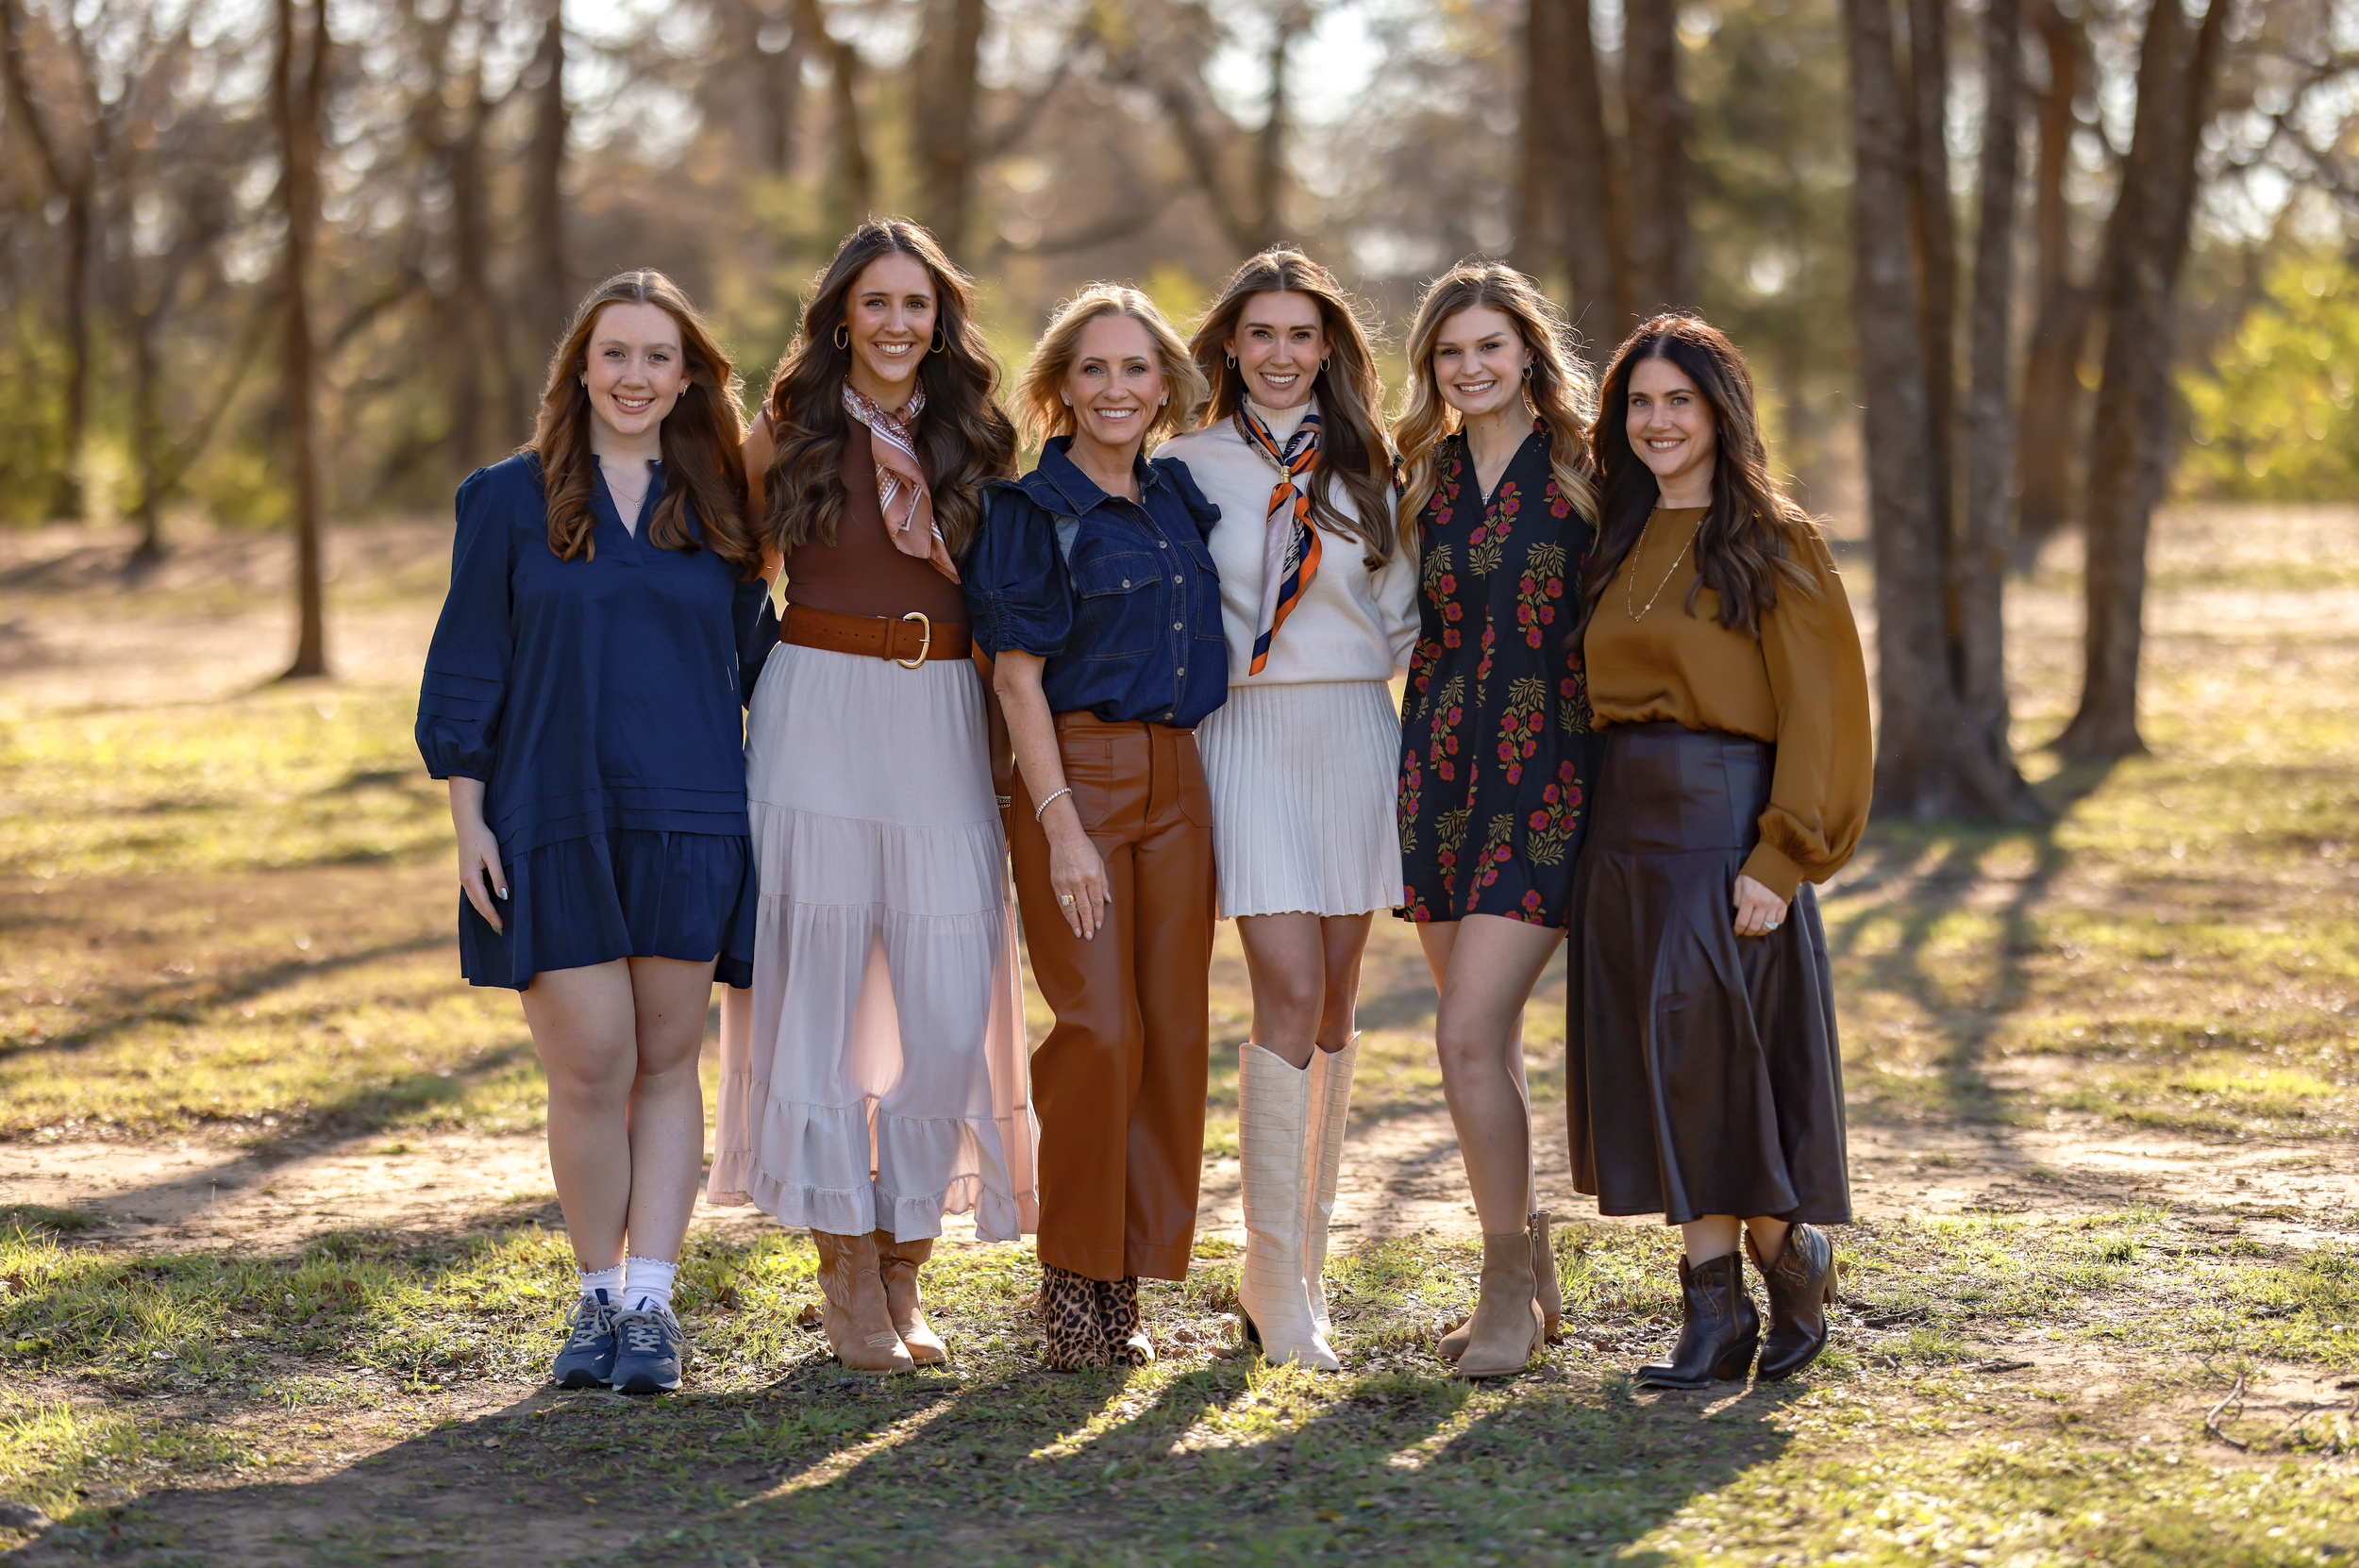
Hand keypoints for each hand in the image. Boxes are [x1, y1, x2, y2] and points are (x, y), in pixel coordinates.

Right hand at [448, 781, 507, 932]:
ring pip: (474, 900)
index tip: (502, 926)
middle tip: (500, 930)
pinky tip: (486, 905)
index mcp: (471, 878)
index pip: (484, 902)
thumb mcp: (493, 856)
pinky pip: (473, 893)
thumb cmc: (483, 838)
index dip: (493, 915)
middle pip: (477, 904)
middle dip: (488, 917)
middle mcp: (465, 881)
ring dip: (484, 911)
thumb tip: (504, 897)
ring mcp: (463, 878)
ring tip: (494, 921)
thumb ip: (498, 876)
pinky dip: (480, 902)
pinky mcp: (466, 874)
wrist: (467, 825)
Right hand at [1046, 820, 1110, 940]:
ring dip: (1074, 922)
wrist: (1065, 837)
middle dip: (1087, 923)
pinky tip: (1069, 920)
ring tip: (1078, 933)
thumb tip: (1107, 900)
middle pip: (1084, 907)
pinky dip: (1065, 912)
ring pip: (1070, 907)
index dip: (1098, 915)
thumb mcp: (1099, 863)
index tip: (1098, 926)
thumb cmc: (1085, 849)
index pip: (1096, 901)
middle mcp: (1078, 880)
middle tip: (1089, 936)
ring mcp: (1065, 881)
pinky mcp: (1055, 881)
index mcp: (1092, 875)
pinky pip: (1061, 901)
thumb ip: (1103, 882)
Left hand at [1732, 873, 1787, 937]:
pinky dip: (1771, 926)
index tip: (1735, 931)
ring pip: (1767, 927)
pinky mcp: (1784, 905)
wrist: (1776, 863)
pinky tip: (1766, 923)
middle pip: (1754, 927)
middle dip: (1747, 933)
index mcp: (1749, 897)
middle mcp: (1763, 903)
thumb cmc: (1755, 872)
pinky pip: (1778, 922)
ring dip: (1759, 932)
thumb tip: (1739, 911)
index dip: (1737, 929)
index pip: (1742, 921)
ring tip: (1754, 930)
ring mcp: (1775, 905)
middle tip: (1744, 931)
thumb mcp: (1740, 881)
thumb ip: (1737, 898)